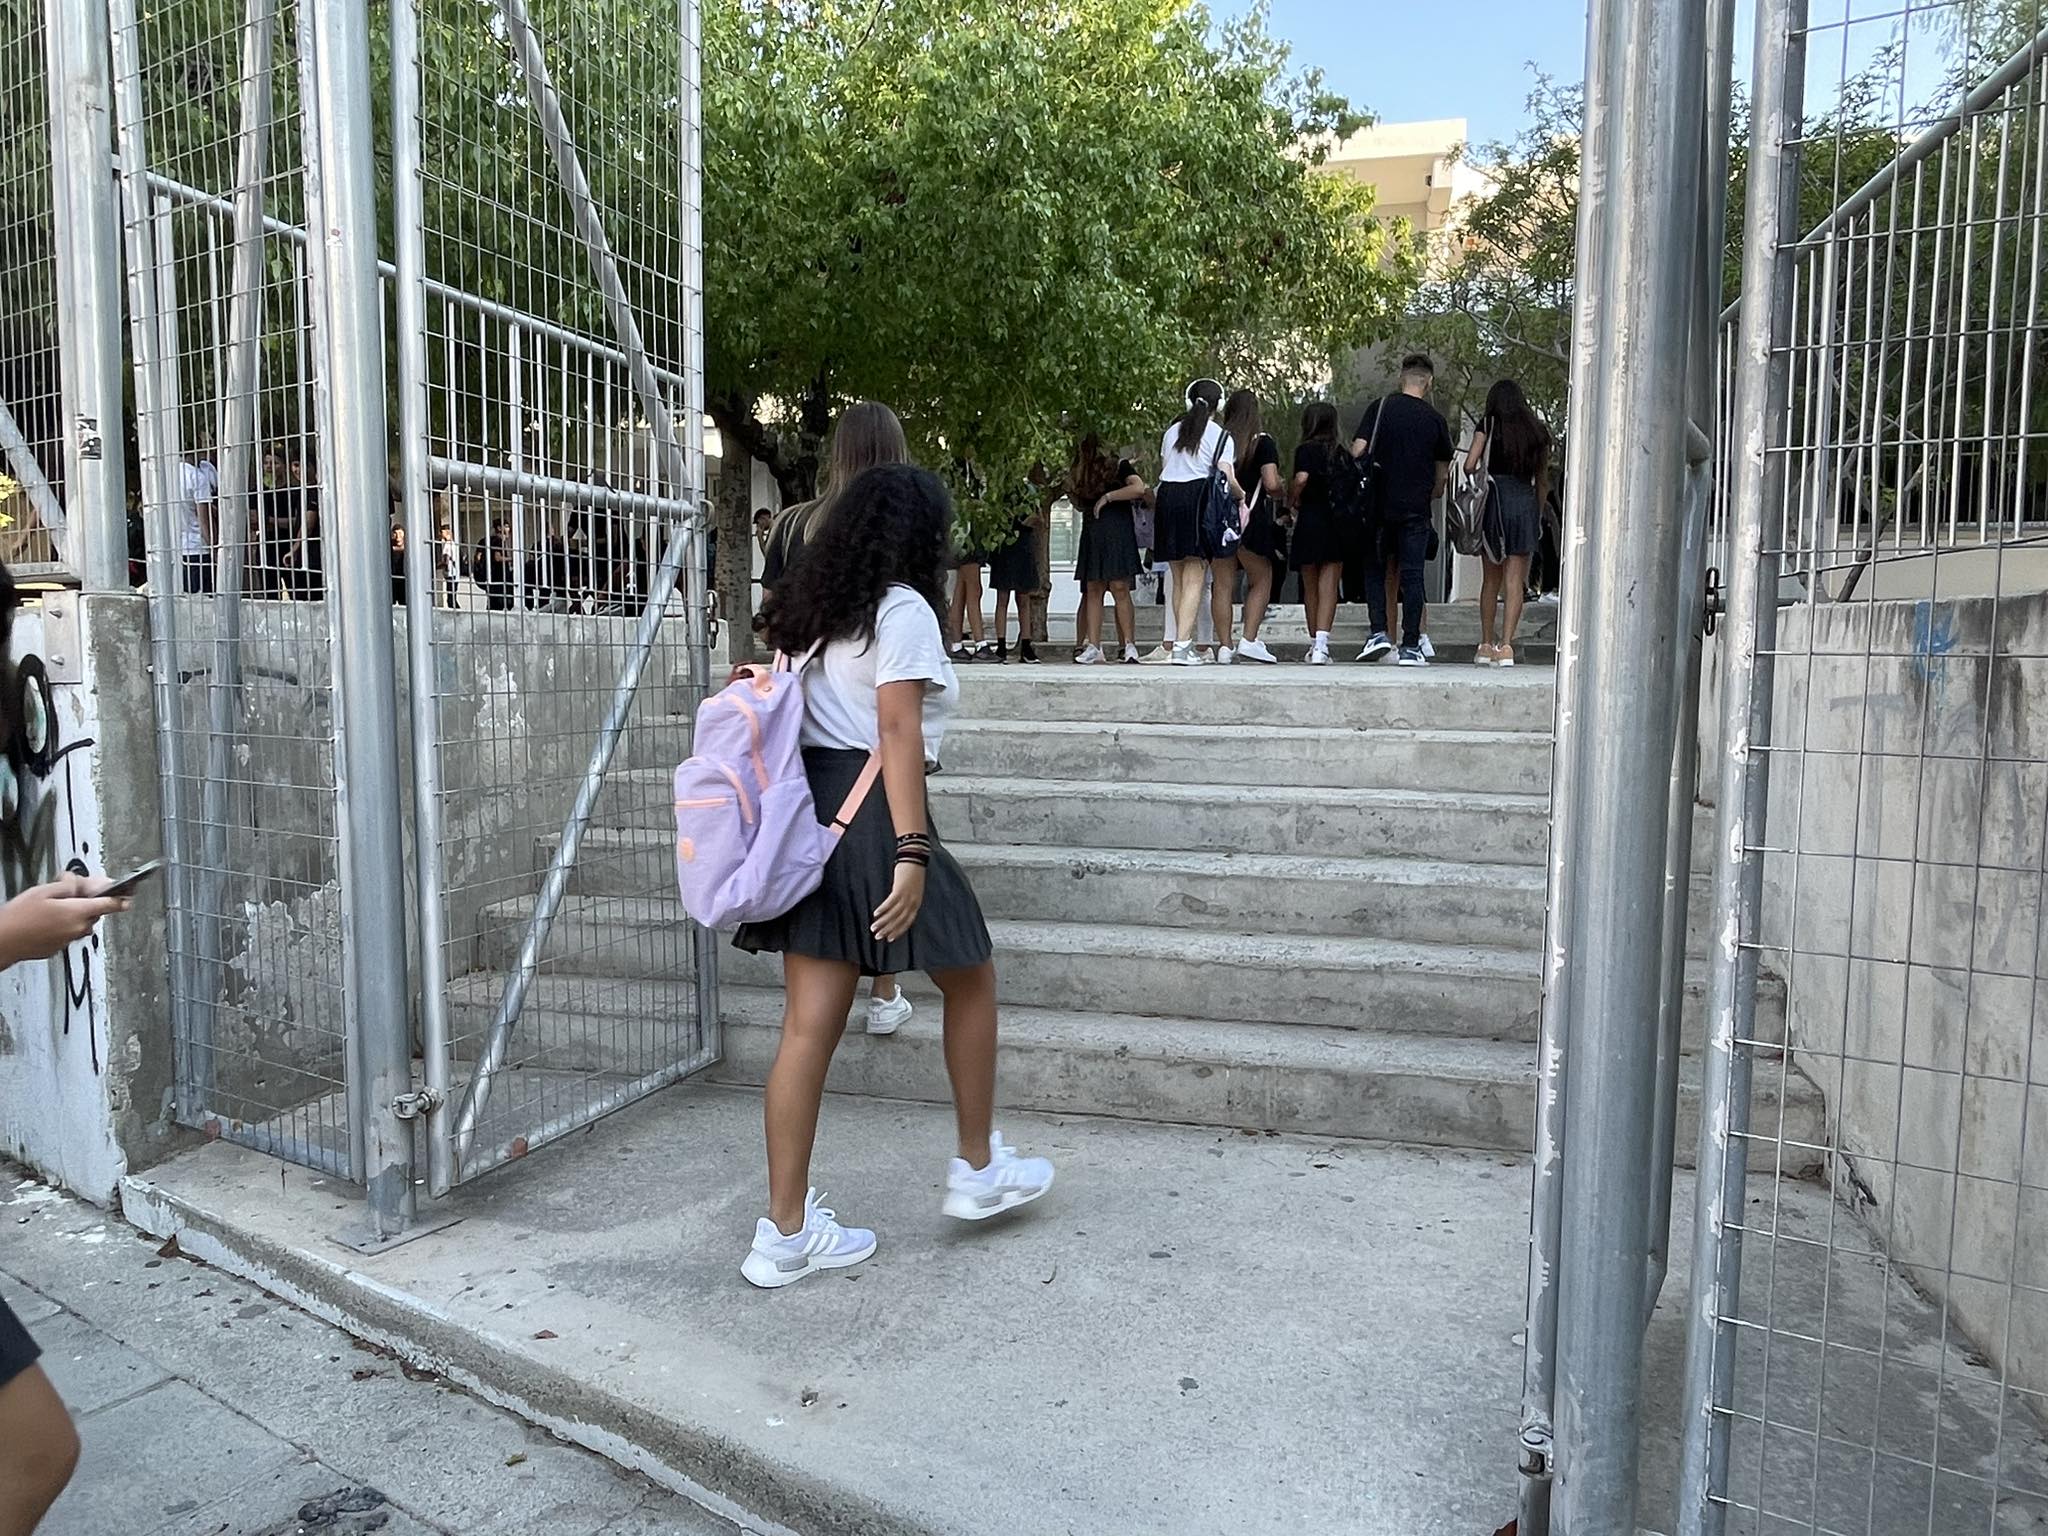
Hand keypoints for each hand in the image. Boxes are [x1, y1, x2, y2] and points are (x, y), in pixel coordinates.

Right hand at [0, 875, 130, 968]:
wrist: (2, 942)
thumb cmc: (19, 918)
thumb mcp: (43, 891)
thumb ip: (67, 885)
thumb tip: (78, 882)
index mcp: (77, 912)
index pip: (110, 904)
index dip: (121, 897)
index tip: (130, 895)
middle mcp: (78, 928)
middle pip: (95, 912)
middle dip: (88, 901)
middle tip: (70, 892)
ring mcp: (69, 939)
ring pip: (82, 922)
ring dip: (75, 913)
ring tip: (52, 907)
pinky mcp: (59, 947)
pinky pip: (69, 932)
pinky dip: (64, 924)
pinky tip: (46, 920)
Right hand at [871, 861, 926, 941]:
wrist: (916, 858)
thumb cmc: (913, 873)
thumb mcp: (913, 889)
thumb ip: (907, 899)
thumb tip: (899, 907)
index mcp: (916, 904)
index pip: (907, 922)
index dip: (898, 931)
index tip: (889, 939)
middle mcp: (913, 902)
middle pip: (899, 921)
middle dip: (888, 930)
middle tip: (877, 937)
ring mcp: (907, 896)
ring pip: (894, 914)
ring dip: (882, 922)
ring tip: (873, 928)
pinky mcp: (900, 889)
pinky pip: (890, 903)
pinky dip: (882, 909)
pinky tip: (875, 914)